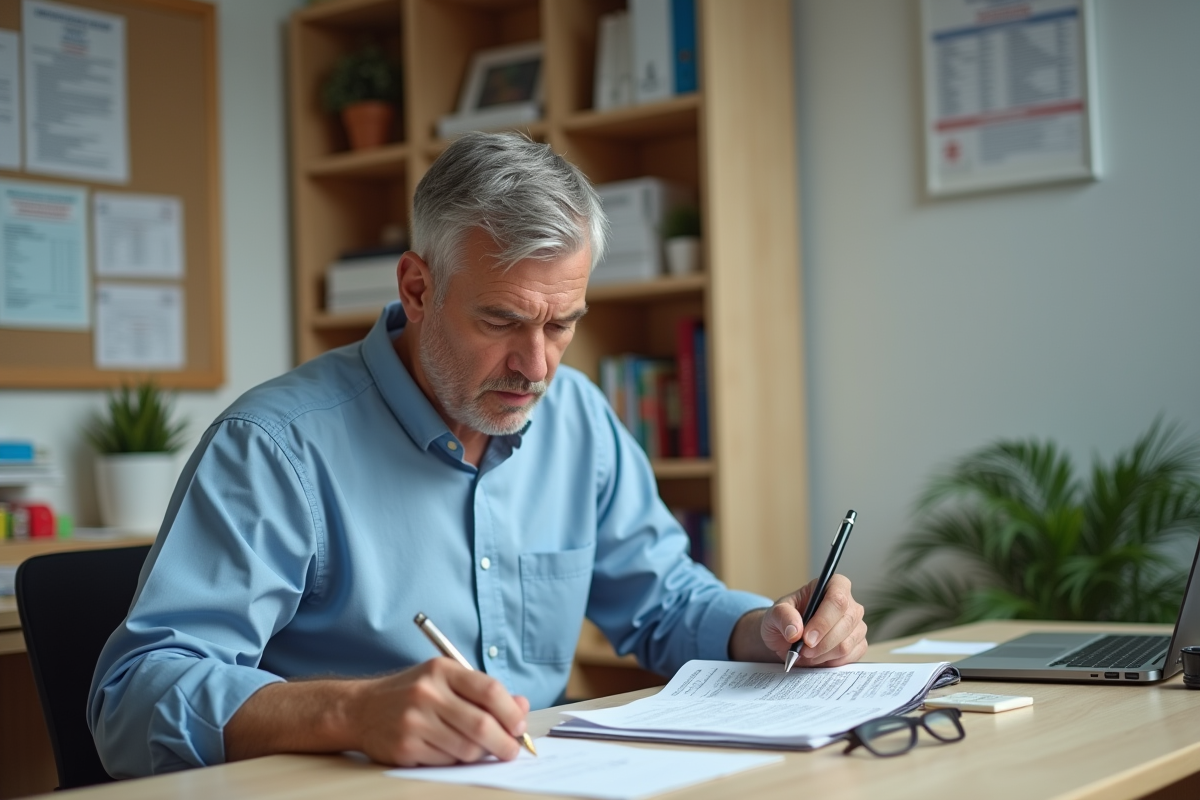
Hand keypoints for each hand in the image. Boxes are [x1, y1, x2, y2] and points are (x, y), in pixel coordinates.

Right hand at [350, 657, 529, 766]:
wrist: (361, 709)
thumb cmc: (412, 693)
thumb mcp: (445, 679)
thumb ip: (483, 691)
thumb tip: (522, 707)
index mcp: (442, 670)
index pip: (489, 690)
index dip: (511, 712)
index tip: (519, 726)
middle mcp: (427, 693)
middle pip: (481, 724)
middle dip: (504, 743)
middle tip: (511, 750)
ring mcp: (414, 721)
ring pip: (466, 748)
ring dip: (480, 754)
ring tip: (478, 749)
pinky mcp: (405, 748)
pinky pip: (446, 762)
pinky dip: (456, 761)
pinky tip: (450, 750)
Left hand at [760, 574, 867, 666]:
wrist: (788, 638)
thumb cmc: (785, 619)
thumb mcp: (775, 613)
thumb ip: (783, 616)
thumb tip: (795, 631)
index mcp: (832, 585)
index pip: (837, 599)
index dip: (823, 621)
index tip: (806, 638)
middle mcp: (850, 603)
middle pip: (846, 623)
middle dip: (821, 643)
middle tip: (801, 649)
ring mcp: (856, 625)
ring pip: (846, 644)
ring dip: (822, 654)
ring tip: (805, 652)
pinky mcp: (858, 644)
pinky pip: (849, 657)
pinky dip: (829, 662)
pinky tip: (817, 657)